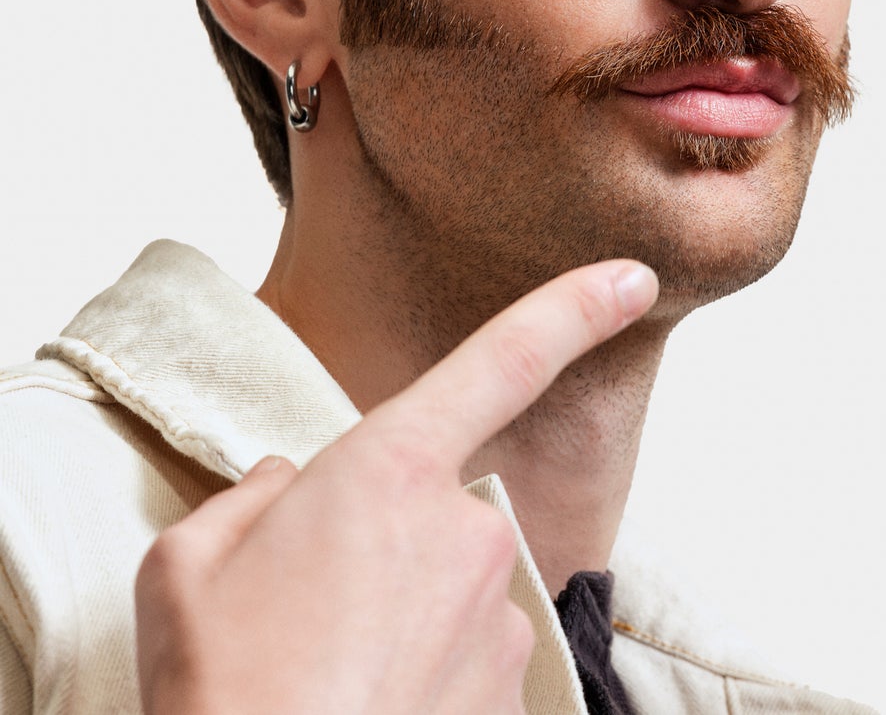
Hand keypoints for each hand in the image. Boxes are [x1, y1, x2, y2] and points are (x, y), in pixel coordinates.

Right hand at [135, 259, 658, 714]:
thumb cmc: (222, 692)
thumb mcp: (189, 564)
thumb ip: (255, 499)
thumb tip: (287, 488)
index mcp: (393, 468)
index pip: (507, 359)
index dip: (576, 309)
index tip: (631, 277)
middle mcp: (468, 531)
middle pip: (439, 512)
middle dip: (387, 549)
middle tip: (309, 617)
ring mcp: (500, 618)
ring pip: (453, 596)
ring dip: (402, 625)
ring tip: (326, 677)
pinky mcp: (514, 696)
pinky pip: (468, 667)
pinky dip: (422, 687)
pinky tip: (364, 711)